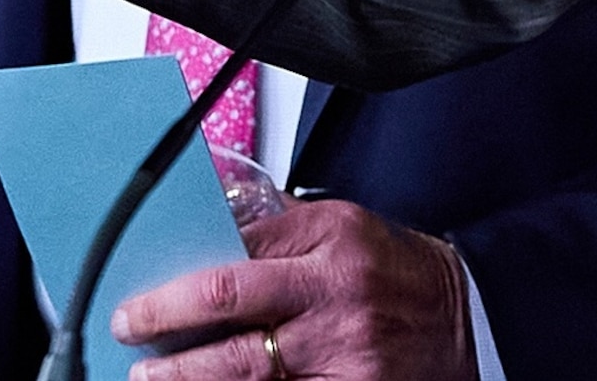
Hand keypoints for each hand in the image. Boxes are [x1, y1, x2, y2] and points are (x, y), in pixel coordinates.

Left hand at [111, 197, 474, 380]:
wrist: (466, 320)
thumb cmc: (395, 274)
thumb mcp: (344, 229)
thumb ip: (280, 232)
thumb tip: (208, 233)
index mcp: (331, 240)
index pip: (236, 253)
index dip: (179, 280)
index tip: (141, 298)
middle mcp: (335, 293)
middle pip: (229, 302)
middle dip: (166, 321)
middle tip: (130, 331)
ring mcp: (342, 350)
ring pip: (243, 368)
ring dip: (186, 376)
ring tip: (150, 378)